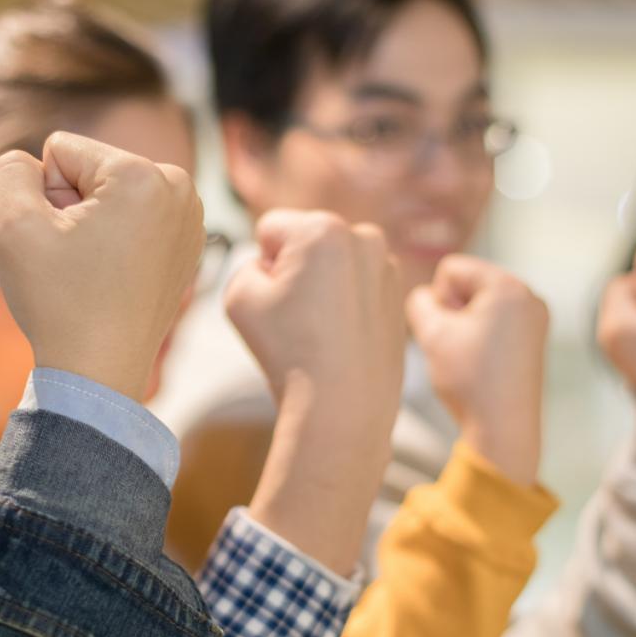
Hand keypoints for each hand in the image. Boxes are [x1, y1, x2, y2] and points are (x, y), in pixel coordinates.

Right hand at [0, 132, 204, 400]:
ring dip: (92, 223)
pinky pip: (134, 220)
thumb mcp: (13, 222)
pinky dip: (117, 240)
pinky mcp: (189, 244)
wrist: (100, 372)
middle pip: (92, 169)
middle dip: (72, 206)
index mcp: (144, 174)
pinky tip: (116, 276)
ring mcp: (191, 218)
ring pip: (112, 194)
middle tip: (78, 260)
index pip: (62, 150)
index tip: (62, 242)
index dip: (45, 194)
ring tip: (96, 268)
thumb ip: (12, 169)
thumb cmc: (59, 301)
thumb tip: (31, 161)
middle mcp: (180, 188)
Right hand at [226, 209, 406, 573]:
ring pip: (333, 265)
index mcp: (323, 229)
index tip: (275, 302)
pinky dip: (344, 305)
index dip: (261, 265)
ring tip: (318, 331)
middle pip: (306, 242)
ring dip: (321, 286)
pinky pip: (356, 289)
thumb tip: (274, 267)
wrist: (342, 408)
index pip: (271, 229)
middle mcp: (364, 237)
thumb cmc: (288, 352)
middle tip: (296, 318)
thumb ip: (246, 264)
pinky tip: (339, 339)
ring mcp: (387, 268)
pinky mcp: (397, 297)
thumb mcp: (238, 297)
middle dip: (295, 270)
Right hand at [407, 256, 548, 485]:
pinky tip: (481, 363)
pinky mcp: (534, 338)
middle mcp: (529, 296)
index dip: (439, 300)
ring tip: (470, 357)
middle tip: (460, 347)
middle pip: (469, 284)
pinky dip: (481, 337)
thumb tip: (426, 297)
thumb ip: (418, 302)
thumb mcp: (431, 334)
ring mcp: (536, 318)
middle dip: (454, 311)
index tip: (451, 333)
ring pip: (480, 304)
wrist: (504, 428)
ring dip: (465, 325)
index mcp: (509, 286)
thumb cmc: (470, 379)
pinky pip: (495, 321)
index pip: (452, 269)